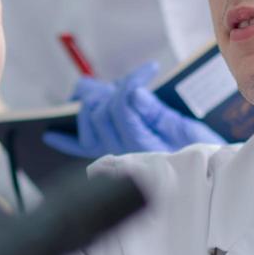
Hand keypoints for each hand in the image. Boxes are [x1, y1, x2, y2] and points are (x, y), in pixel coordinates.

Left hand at [42, 61, 224, 157]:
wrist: (203, 184)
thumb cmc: (201, 157)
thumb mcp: (187, 131)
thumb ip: (158, 113)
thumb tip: (132, 93)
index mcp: (142, 143)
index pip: (122, 105)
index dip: (132, 82)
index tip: (149, 70)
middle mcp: (122, 151)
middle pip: (100, 111)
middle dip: (113, 90)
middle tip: (131, 82)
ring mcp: (114, 155)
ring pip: (88, 123)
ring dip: (94, 102)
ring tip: (109, 91)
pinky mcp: (112, 160)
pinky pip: (81, 151)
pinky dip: (65, 142)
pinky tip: (50, 135)